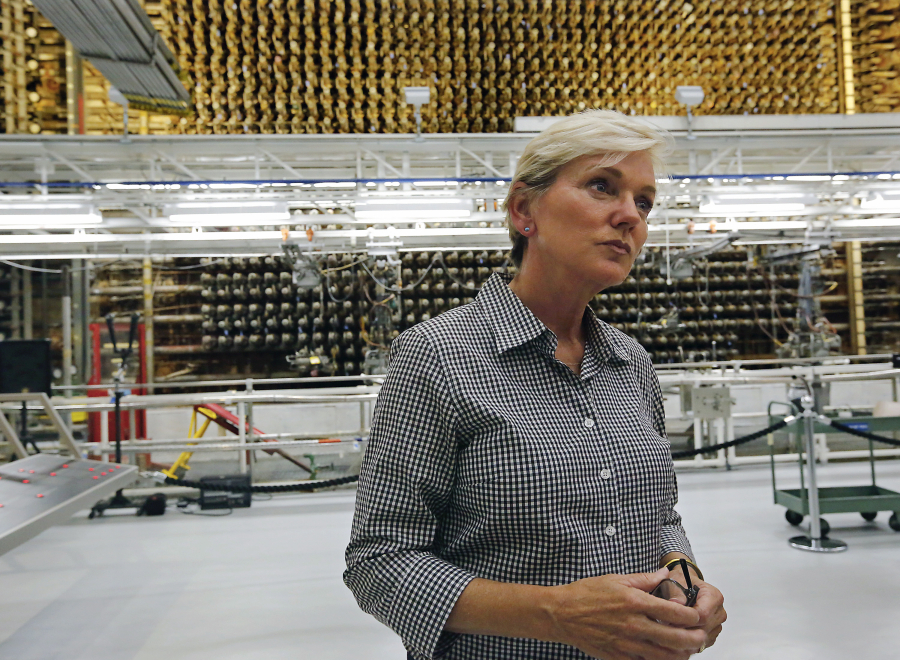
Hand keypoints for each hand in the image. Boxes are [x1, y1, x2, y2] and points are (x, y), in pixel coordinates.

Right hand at [549, 568, 706, 659]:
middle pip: (675, 638)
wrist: (562, 614)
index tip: (697, 616)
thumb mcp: (617, 579)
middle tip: (700, 637)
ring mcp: (626, 644)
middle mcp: (634, 625)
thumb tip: (664, 574)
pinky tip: (663, 656)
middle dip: (693, 639)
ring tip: (686, 650)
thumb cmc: (587, 594)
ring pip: (663, 656)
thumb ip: (644, 579)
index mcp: (635, 602)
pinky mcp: (618, 657)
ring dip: (680, 654)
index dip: (691, 616)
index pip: (674, 613)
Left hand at [665, 567, 725, 652]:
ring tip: (670, 628)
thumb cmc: (681, 582)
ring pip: (702, 638)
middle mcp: (719, 612)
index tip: (669, 620)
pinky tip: (677, 634)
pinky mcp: (712, 634)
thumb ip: (676, 591)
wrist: (685, 586)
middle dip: (684, 629)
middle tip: (666, 626)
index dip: (685, 619)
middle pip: (703, 628)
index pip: (703, 615)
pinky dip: (689, 642)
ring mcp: (717, 624)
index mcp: (714, 596)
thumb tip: (675, 602)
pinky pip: (702, 644)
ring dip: (686, 636)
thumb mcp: (676, 580)